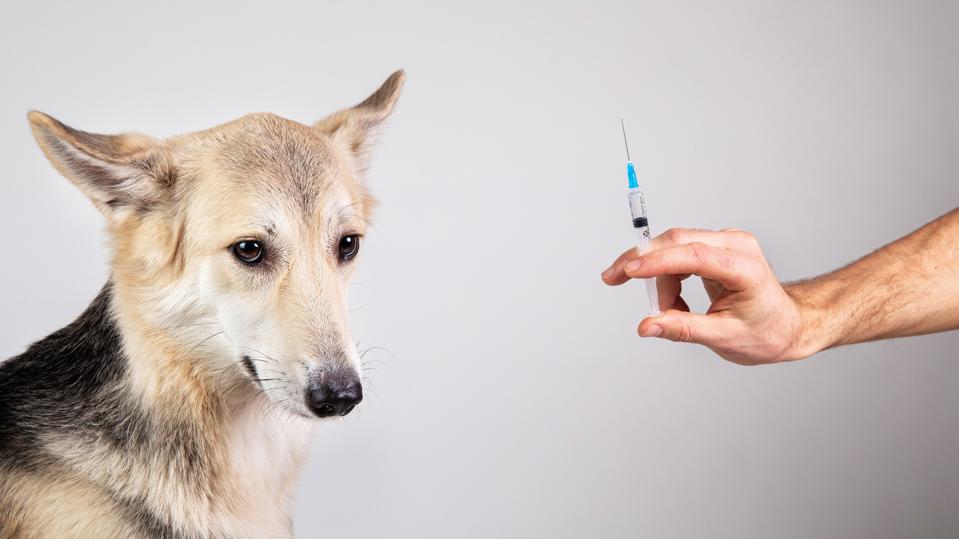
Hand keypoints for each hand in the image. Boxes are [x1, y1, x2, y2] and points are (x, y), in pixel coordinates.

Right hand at [601, 228, 809, 364]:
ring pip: (673, 248)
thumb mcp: (724, 339)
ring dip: (659, 279)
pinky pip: (678, 254)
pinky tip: (676, 301)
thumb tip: (646, 326)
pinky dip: (668, 277)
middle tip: (612, 278)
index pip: (694, 255)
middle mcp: (736, 245)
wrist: (788, 325)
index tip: (628, 271)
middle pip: (677, 241)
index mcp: (745, 268)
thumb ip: (683, 329)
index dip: (658, 262)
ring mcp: (726, 242)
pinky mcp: (715, 246)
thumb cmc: (765, 333)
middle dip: (641, 261)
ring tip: (668, 310)